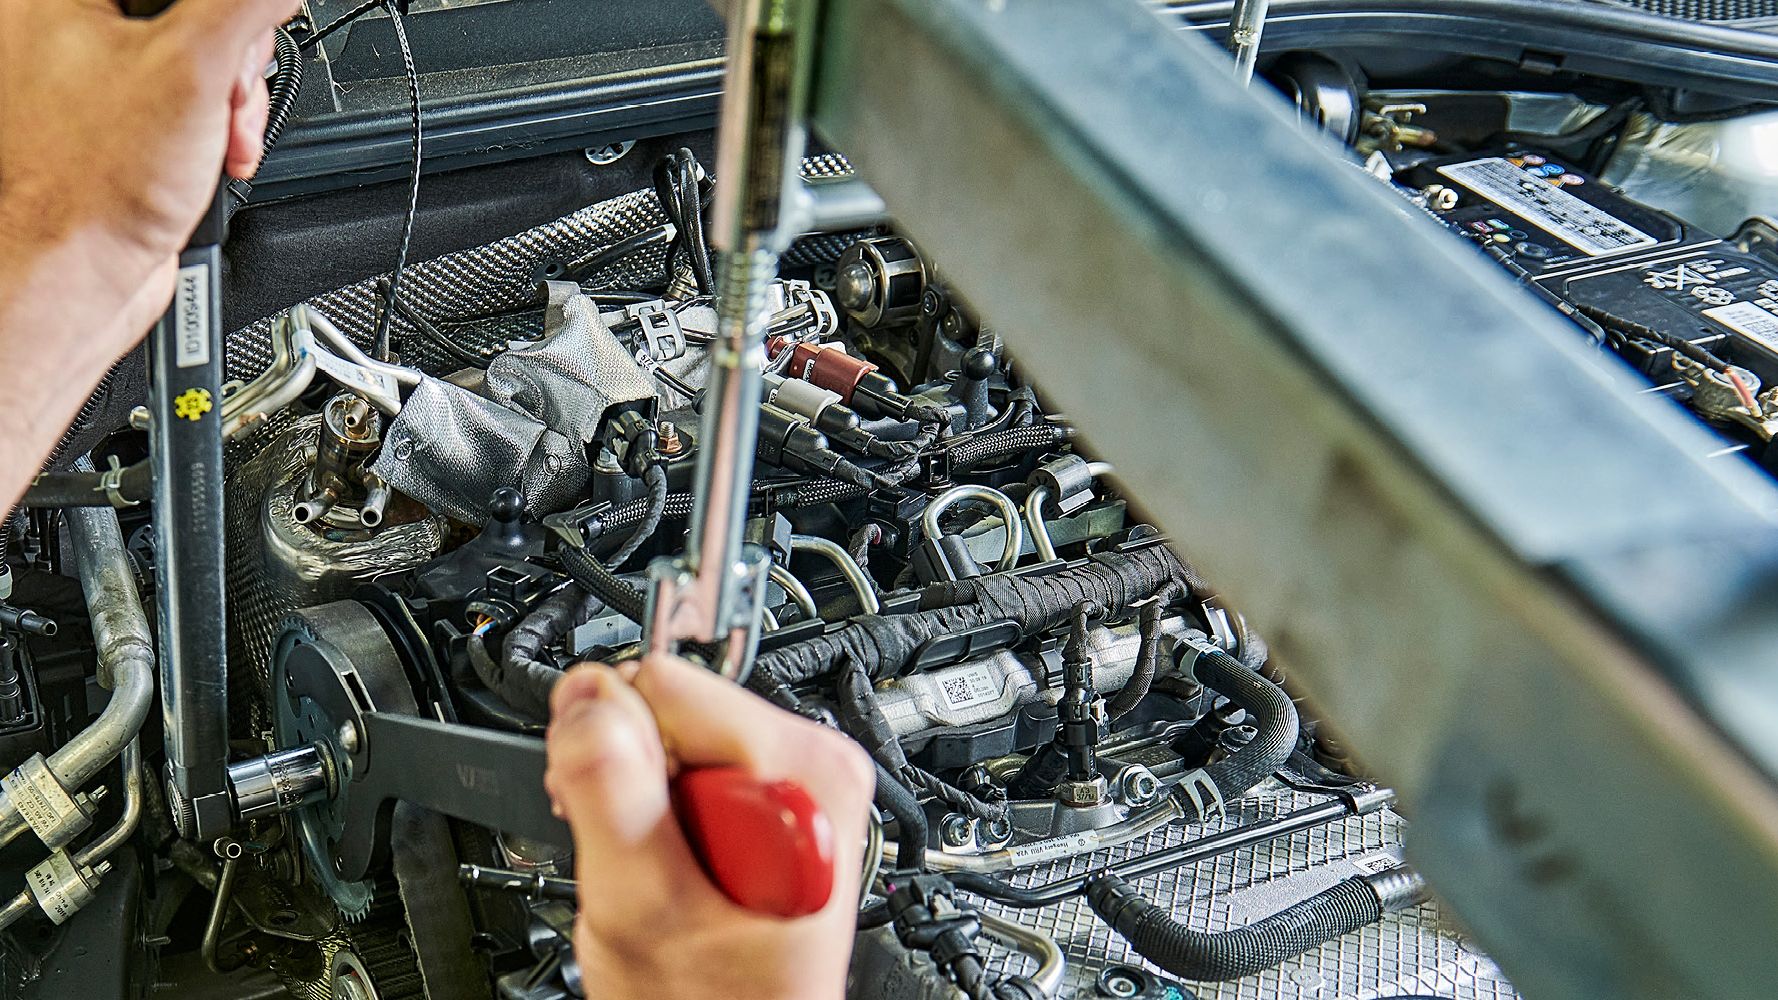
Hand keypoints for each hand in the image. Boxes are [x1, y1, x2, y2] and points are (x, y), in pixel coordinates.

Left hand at [0, 0, 300, 342]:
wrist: (77, 276)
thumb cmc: (93, 187)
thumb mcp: (193, 69)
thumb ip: (241, 7)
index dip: (224, 11)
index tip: (245, 32)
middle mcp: (70, 29)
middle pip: (195, 12)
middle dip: (234, 62)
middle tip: (228, 95)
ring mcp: (96, 78)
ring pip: (202, 57)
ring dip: (233, 102)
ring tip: (225, 136)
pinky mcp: (123, 122)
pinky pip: (192, 99)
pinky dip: (218, 126)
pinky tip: (216, 152)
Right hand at [545, 655, 875, 999]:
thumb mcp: (646, 907)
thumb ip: (612, 794)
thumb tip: (587, 696)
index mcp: (806, 768)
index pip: (665, 685)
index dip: (612, 750)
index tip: (613, 818)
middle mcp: (812, 761)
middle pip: (670, 709)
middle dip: (629, 782)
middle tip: (640, 863)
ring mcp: (795, 782)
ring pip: (672, 741)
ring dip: (642, 805)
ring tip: (663, 876)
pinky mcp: (772, 802)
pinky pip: (689, 773)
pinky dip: (661, 819)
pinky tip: (674, 869)